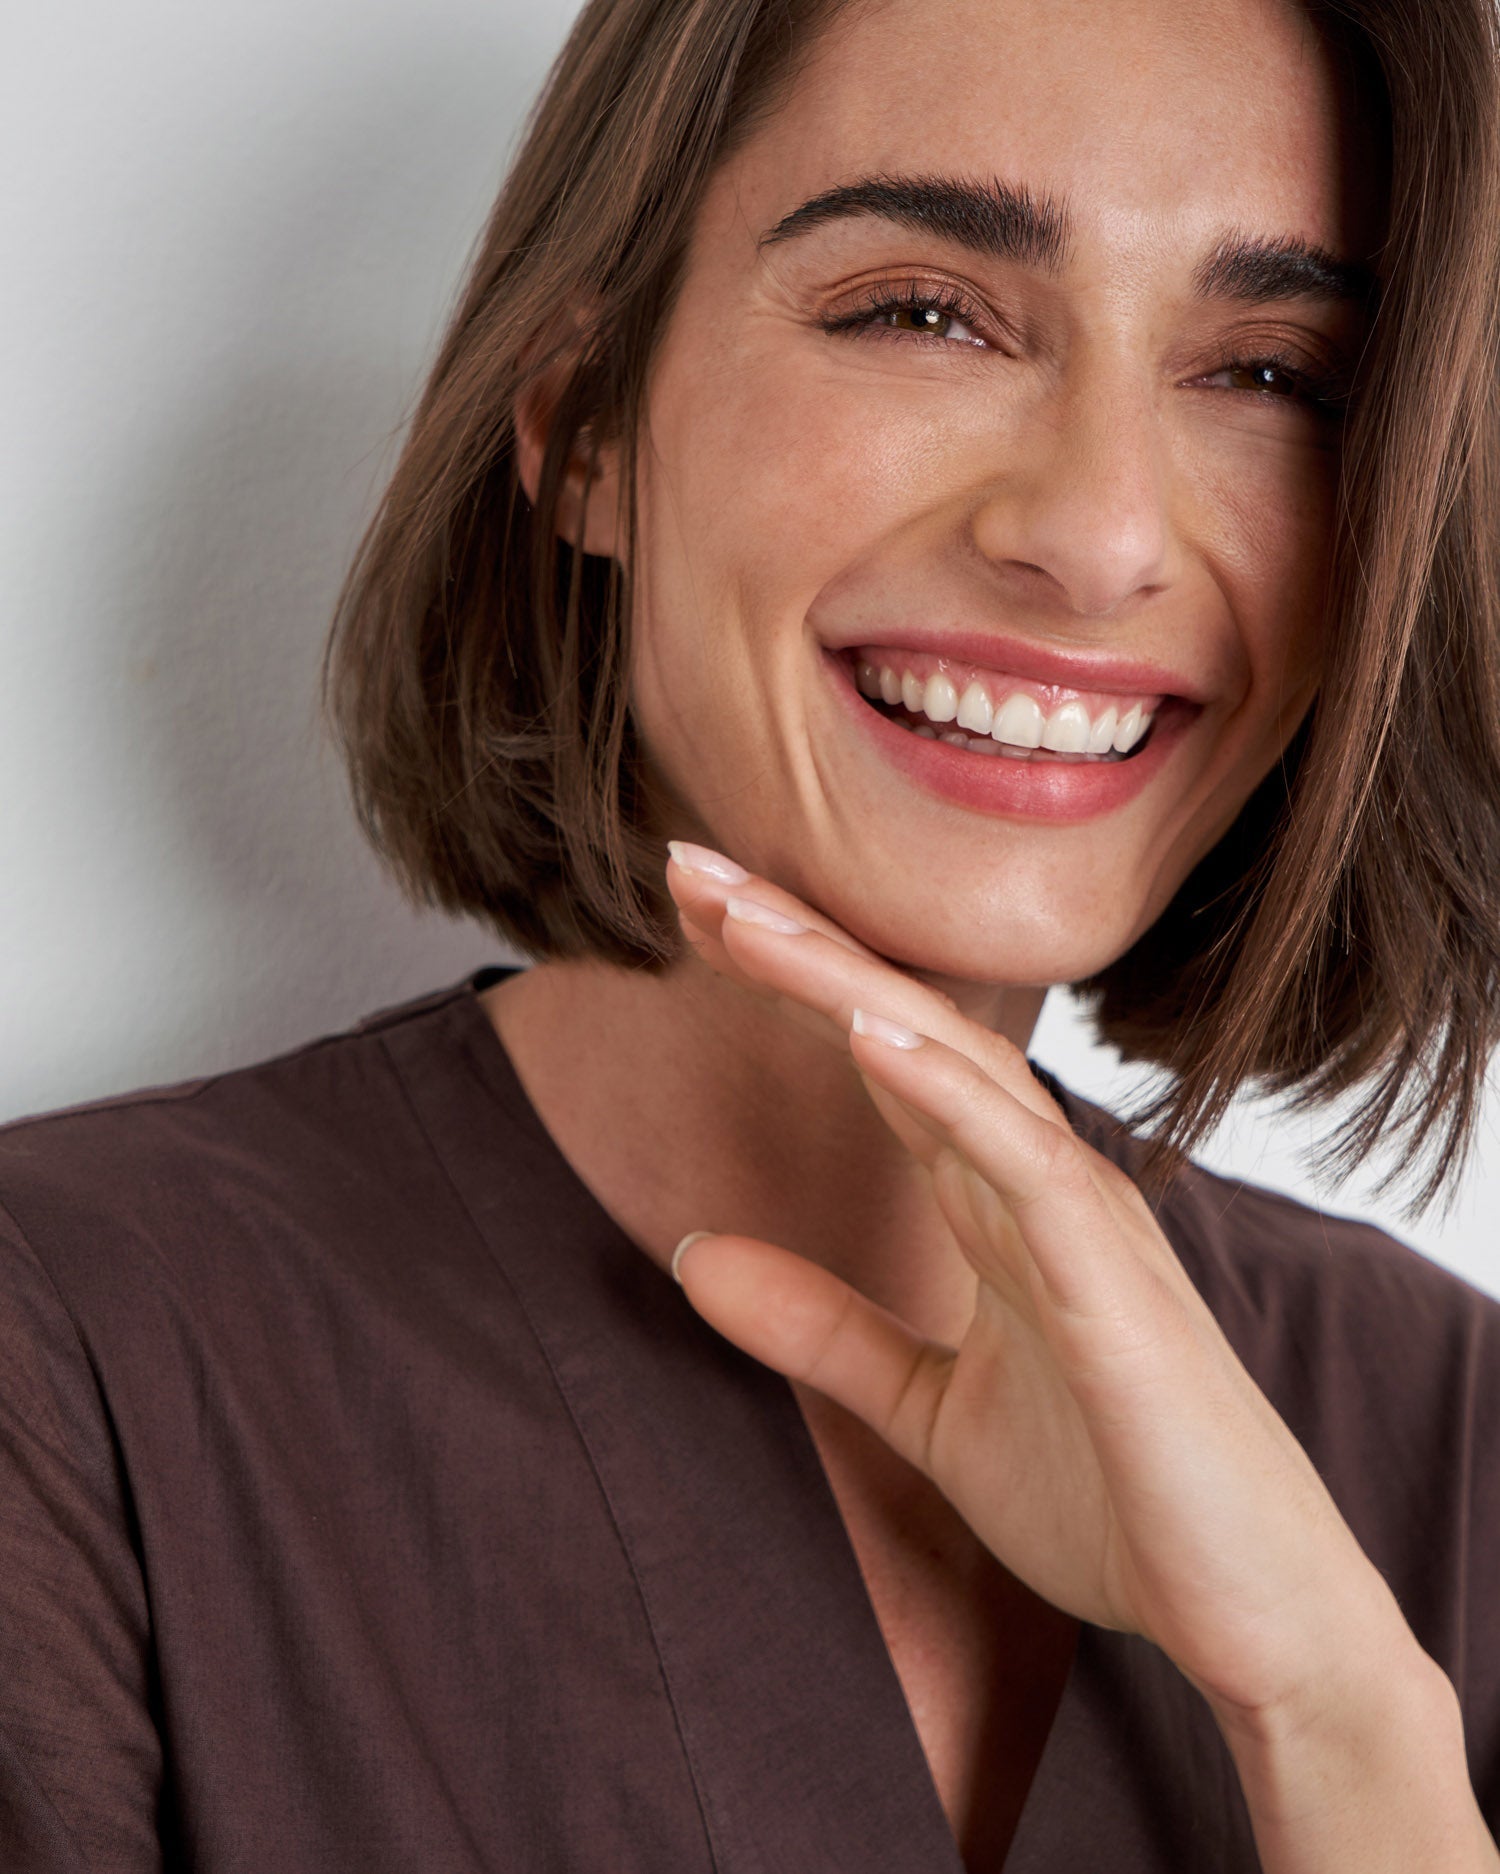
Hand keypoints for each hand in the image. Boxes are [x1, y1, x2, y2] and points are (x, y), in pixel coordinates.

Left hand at [663, 841, 1496, 1871]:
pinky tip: (866, 1033)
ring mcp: (1081, 1224)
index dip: (790, 977)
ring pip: (955, 1065)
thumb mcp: (925, 1406)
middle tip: (686, 866)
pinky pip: (1024, 1165)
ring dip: (845, 983)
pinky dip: (947, 1094)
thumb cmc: (1111, 1497)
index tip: (695, 913)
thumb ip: (820, 1328)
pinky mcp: (1112, 1288)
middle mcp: (1038, 1183)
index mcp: (996, 1200)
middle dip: (796, 943)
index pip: (880, 1052)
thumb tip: (690, 1254)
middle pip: (904, 1026)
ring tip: (743, 917)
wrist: (1245, 1614)